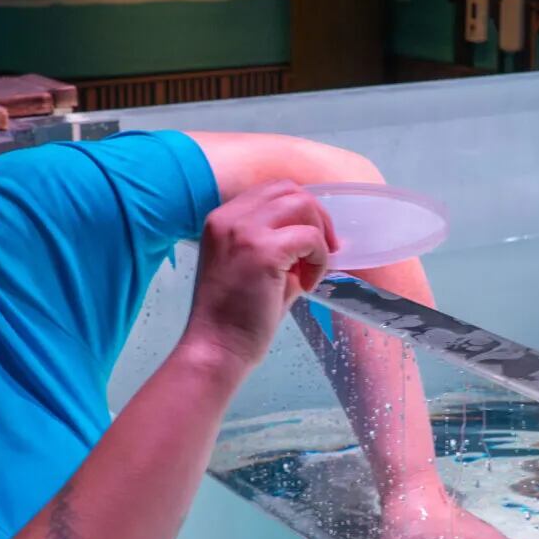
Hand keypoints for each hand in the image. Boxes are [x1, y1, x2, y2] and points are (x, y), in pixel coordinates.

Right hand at [177, 181, 336, 375]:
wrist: (216, 348)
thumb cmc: (234, 317)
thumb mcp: (252, 267)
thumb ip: (278, 244)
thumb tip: (317, 238)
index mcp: (222, 219)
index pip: (271, 190)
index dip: (300, 210)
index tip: (312, 241)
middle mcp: (229, 218)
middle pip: (289, 189)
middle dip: (316, 216)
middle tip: (322, 252)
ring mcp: (244, 232)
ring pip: (302, 205)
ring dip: (318, 236)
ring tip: (311, 270)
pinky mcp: (263, 252)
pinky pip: (310, 238)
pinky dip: (319, 259)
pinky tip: (307, 285)